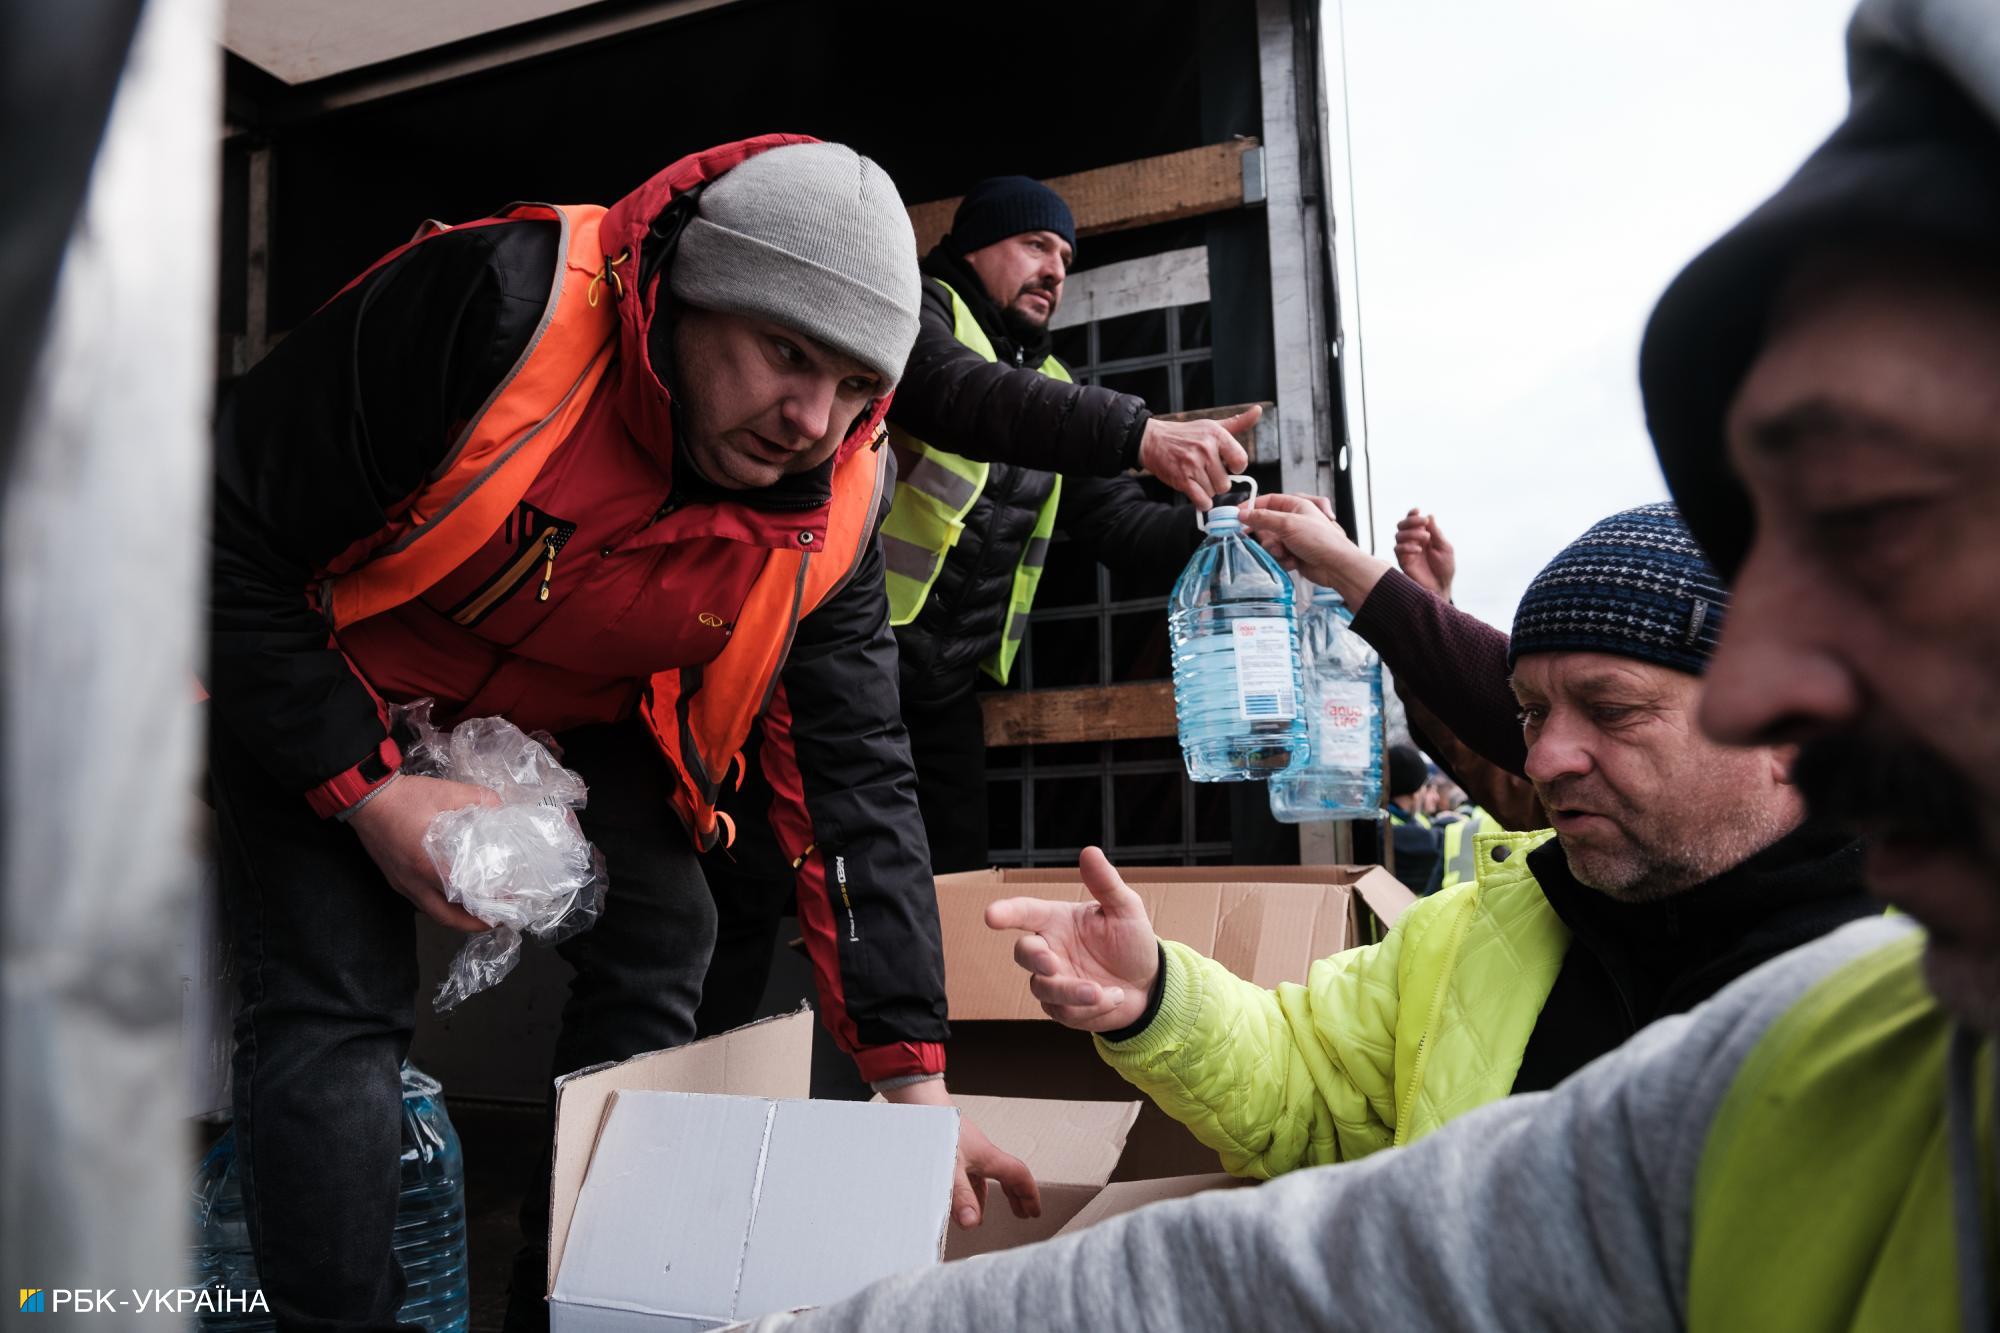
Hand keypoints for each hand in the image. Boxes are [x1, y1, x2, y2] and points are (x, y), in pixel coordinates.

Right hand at [347, 773, 498, 931]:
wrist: (366, 798)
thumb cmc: (404, 797)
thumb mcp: (446, 792)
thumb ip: (478, 798)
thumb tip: (500, 806)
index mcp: (427, 863)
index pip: (462, 894)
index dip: (486, 902)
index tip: (508, 901)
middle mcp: (413, 881)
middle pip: (445, 917)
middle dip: (473, 925)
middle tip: (496, 920)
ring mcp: (402, 883)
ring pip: (432, 912)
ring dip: (457, 917)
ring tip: (479, 913)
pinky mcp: (396, 879)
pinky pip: (421, 902)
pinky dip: (441, 906)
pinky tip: (455, 898)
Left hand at [879, 1080, 1040, 1228]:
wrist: (917, 1100)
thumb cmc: (937, 1129)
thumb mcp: (950, 1168)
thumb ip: (961, 1196)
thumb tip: (972, 1222)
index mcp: (988, 1157)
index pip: (1018, 1175)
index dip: (1029, 1194)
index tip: (1034, 1212)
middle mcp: (980, 1153)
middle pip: (1006, 1176)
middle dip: (1015, 1196)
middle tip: (1022, 1213)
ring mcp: (966, 1150)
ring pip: (984, 1176)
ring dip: (987, 1195)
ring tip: (980, 1216)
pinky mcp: (950, 1148)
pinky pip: (967, 1173)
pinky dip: (968, 1188)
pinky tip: (954, 1198)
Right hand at [984, 846, 1159, 1032]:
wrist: (1148, 984)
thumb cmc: (1132, 941)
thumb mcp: (1126, 909)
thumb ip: (1105, 883)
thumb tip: (1089, 851)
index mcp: (1057, 921)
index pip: (1025, 913)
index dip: (1006, 913)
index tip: (991, 915)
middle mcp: (1050, 949)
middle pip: (1023, 953)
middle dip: (1035, 959)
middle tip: (1052, 963)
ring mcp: (1053, 981)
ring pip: (1043, 988)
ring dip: (1070, 992)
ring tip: (1100, 992)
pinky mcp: (1063, 1009)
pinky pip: (1064, 1011)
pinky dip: (1091, 1008)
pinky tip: (1114, 998)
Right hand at [1137, 406, 1257, 508]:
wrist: (1153, 440)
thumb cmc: (1186, 434)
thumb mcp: (1213, 426)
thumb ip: (1238, 423)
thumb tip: (1258, 411)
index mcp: (1217, 435)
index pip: (1241, 461)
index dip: (1236, 467)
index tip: (1227, 466)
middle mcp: (1206, 449)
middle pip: (1226, 483)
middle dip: (1217, 482)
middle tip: (1206, 472)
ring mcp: (1193, 465)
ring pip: (1214, 492)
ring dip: (1207, 490)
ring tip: (1197, 477)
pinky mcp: (1182, 479)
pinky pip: (1202, 501)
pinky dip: (1201, 502)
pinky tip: (1196, 492)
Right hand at [1239, 493, 1391, 605]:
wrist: (1336, 566)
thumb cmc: (1320, 540)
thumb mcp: (1288, 524)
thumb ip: (1262, 518)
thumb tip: (1243, 514)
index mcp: (1296, 505)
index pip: (1268, 501)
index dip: (1252, 507)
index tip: (1237, 515)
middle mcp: (1294, 520)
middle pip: (1266, 525)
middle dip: (1267, 536)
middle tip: (1273, 541)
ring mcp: (1294, 538)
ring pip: (1270, 542)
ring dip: (1275, 549)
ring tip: (1286, 553)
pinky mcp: (1294, 554)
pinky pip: (1277, 555)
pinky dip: (1282, 559)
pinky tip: (1293, 561)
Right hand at [1394, 508, 1455, 600]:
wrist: (1440, 586)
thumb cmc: (1444, 568)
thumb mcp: (1445, 548)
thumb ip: (1436, 533)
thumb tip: (1429, 516)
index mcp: (1424, 536)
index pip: (1413, 521)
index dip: (1412, 514)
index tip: (1417, 510)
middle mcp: (1413, 542)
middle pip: (1402, 525)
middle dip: (1411, 521)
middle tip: (1423, 523)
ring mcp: (1407, 551)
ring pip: (1399, 535)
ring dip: (1411, 533)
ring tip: (1425, 537)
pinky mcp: (1402, 561)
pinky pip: (1398, 549)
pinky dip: (1407, 546)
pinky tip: (1418, 550)